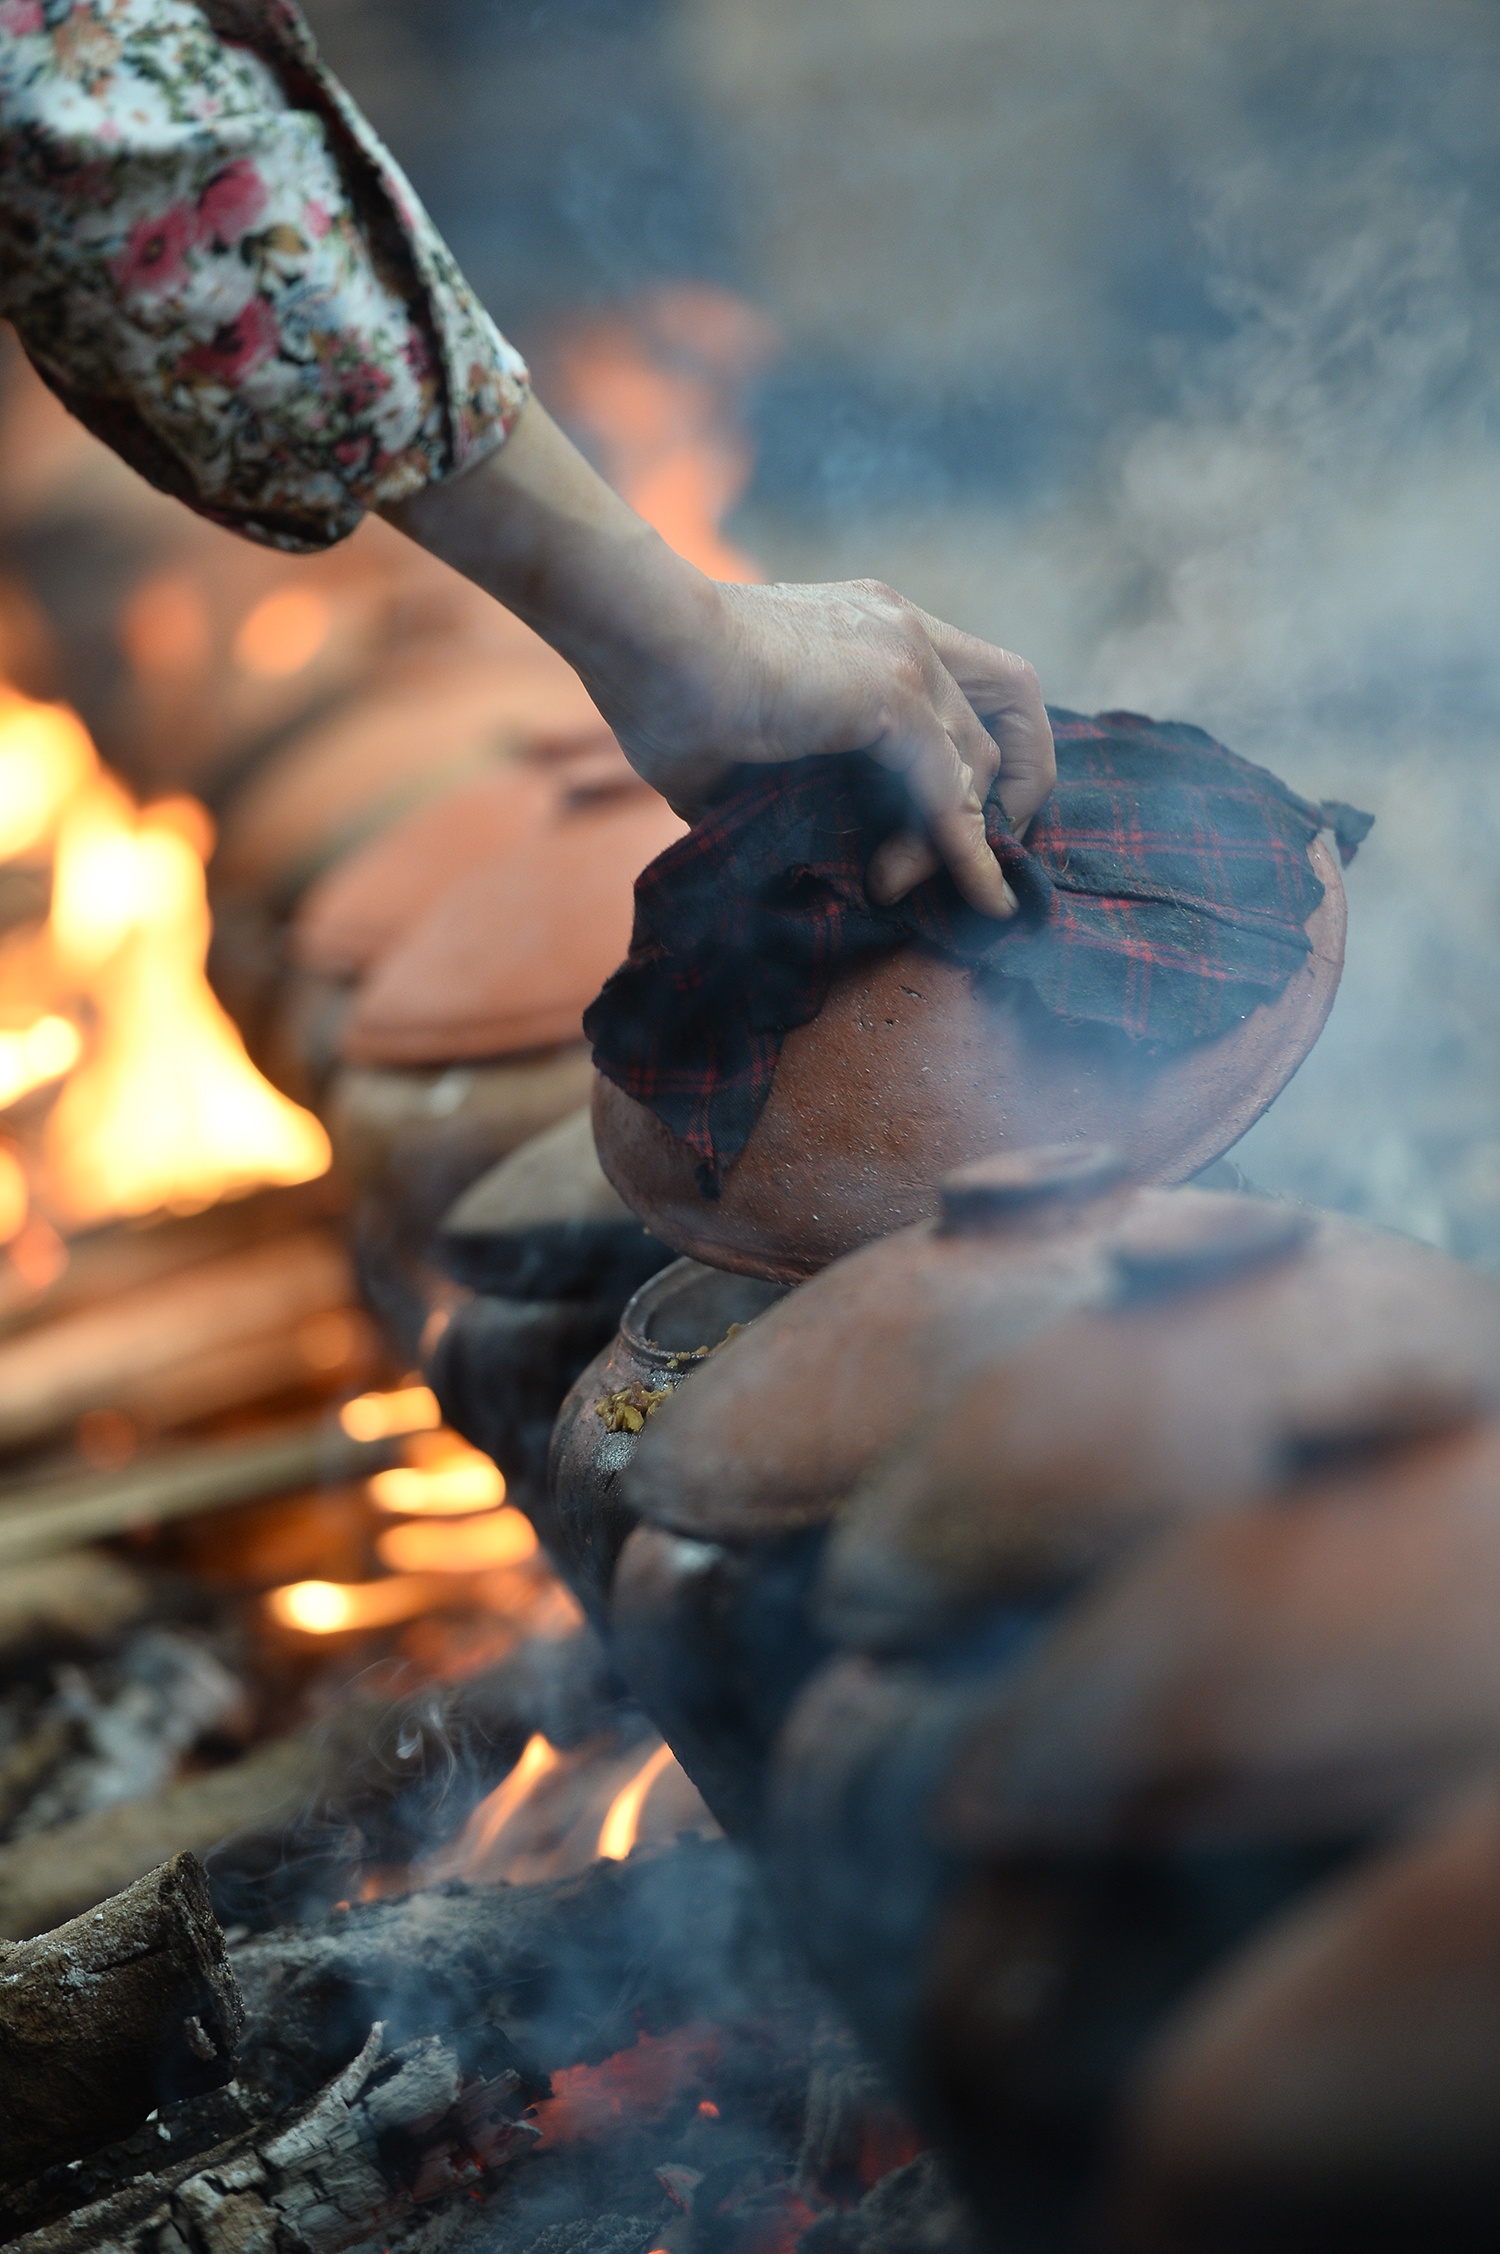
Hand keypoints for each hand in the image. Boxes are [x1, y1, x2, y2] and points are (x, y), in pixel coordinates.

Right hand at [384, 402, 1054, 917]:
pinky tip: (968, 891)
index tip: (943, 825)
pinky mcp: (893, 690)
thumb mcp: (737, 743)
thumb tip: (771, 845)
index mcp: (870, 626)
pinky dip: (964, 848)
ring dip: (956, 839)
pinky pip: (953, 787)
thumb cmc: (656, 686)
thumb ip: (776, 783)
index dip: (977, 759)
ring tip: (896, 886)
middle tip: (973, 860)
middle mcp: (902, 626)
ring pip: (982, 761)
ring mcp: (905, 652)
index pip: (969, 683)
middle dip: (1012, 792)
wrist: (637, 634)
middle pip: (1013, 705)